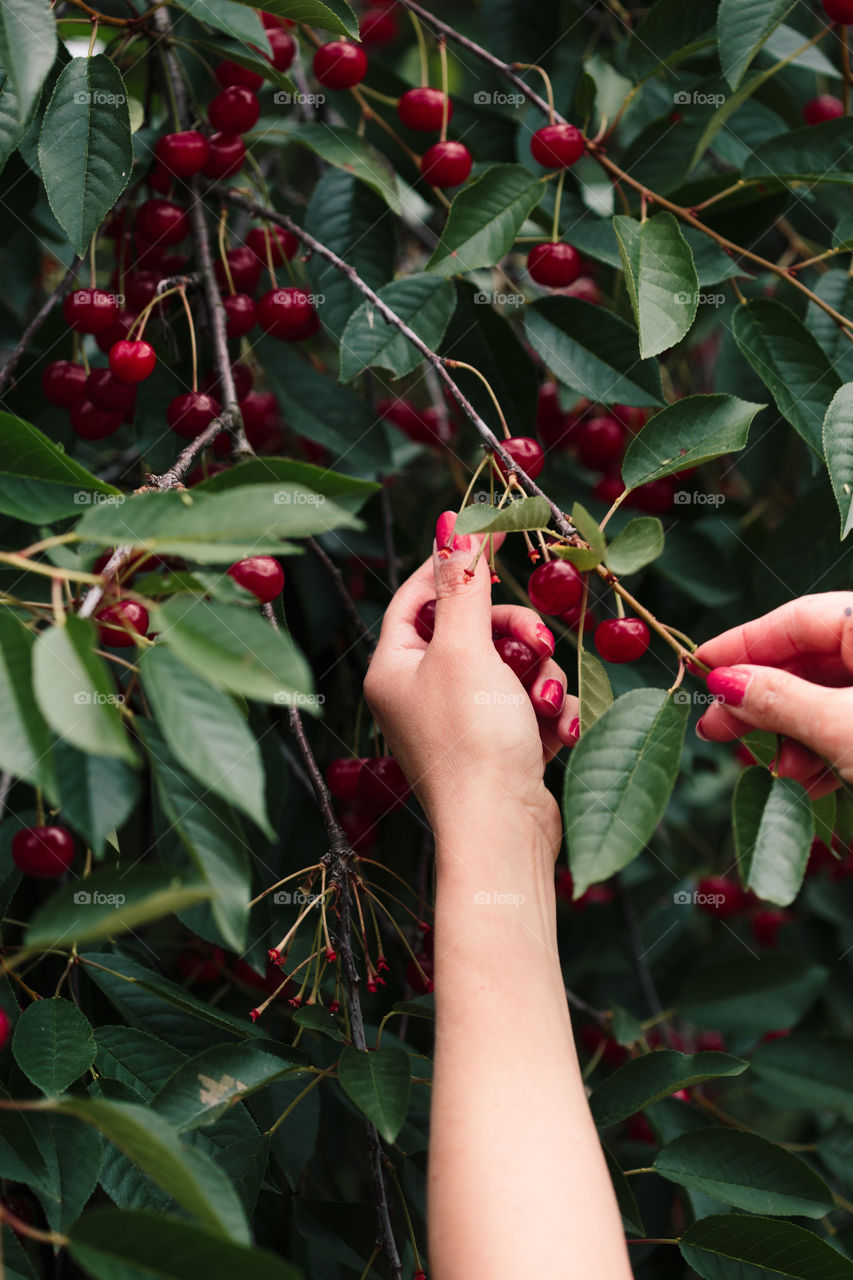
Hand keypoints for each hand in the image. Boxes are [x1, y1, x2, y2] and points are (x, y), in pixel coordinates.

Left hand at [363, 514, 579, 853]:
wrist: (504, 833)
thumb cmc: (473, 739)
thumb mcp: (465, 649)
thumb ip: (462, 583)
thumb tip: (451, 520)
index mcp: (394, 667)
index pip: (418, 594)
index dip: (455, 565)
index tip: (497, 538)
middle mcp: (420, 693)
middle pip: (475, 629)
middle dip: (517, 634)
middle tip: (541, 644)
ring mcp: (461, 723)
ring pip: (513, 666)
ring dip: (540, 678)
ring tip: (544, 708)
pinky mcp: (499, 748)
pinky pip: (530, 706)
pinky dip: (548, 714)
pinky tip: (555, 734)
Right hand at [693, 592, 852, 795]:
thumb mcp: (842, 726)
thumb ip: (781, 701)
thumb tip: (725, 682)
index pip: (795, 618)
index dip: (742, 644)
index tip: (698, 667)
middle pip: (809, 660)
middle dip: (762, 700)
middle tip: (715, 728)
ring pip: (828, 696)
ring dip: (793, 735)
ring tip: (777, 770)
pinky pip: (850, 723)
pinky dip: (825, 749)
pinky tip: (809, 782)